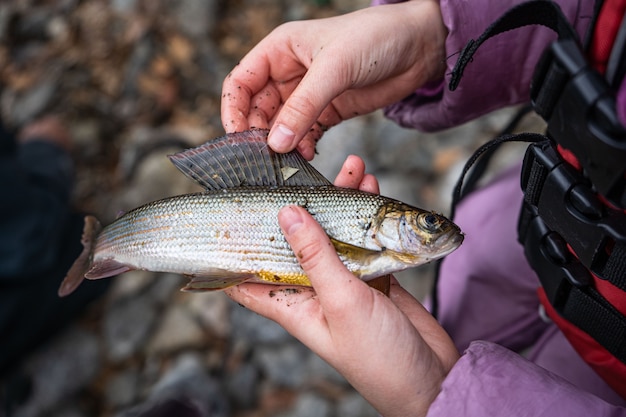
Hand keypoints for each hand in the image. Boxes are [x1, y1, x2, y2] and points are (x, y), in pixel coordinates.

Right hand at [221, 1, 446, 159]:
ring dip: (280, 145)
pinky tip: (307, 158)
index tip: (236, 140)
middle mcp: (288, 73)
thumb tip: (275, 143)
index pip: (241, 82)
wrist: (419, 47)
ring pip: (280, 126)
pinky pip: (305, 135)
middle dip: (258, 134)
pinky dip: (302, 148)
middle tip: (264, 160)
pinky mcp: (328, 112)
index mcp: (279, 50)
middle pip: (257, 109)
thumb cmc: (376, 38)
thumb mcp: (335, 68)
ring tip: (286, 163)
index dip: (233, 111)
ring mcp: (308, 95)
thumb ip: (304, 106)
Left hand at [225, 156, 458, 416]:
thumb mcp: (341, 303)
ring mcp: (345, 285)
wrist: (431, 381)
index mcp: (292, 305)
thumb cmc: (378, 357)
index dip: (234, 249)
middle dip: (299, 209)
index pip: (247, 277)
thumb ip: (316, 257)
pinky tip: (374, 192)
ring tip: (353, 170)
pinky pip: (365, 242)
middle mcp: (314, 292)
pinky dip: (369, 219)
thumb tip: (287, 214)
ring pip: (334, 237)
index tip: (227, 213)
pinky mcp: (375, 280)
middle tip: (306, 173)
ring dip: (342, 205)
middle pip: (296, 244)